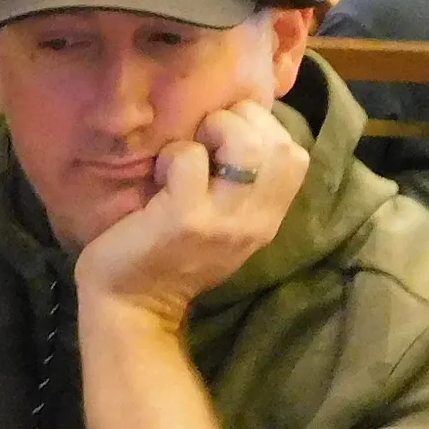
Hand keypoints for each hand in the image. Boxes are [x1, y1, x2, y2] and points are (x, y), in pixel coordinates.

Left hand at [72, 100, 308, 323]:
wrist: (133, 307)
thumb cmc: (169, 256)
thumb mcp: (222, 225)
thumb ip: (240, 188)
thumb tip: (237, 125)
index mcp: (266, 220)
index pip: (295, 155)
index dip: (261, 129)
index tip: (225, 139)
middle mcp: (254, 222)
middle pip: (282, 145)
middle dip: (241, 121)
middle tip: (206, 139)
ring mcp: (222, 221)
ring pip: (246, 145)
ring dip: (213, 130)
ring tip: (188, 153)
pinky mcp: (184, 219)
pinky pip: (189, 158)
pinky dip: (172, 155)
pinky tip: (160, 175)